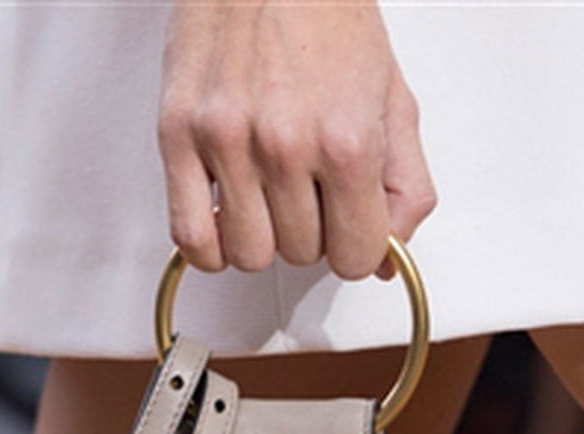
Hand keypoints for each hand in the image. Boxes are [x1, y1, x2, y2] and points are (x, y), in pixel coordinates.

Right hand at [159, 0, 436, 279]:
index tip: (348, 223)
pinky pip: (191, 238)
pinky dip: (210, 246)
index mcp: (345, 139)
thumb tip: (388, 258)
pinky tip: (226, 218)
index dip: (355, 244)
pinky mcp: (179, 136)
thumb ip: (405, 184)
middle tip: (307, 187)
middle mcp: (285, 144)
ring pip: (249, 255)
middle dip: (309, 230)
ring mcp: (228, 142)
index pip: (356, 257)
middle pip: (301, 256)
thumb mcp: (392, 96)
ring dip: (262, 236)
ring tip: (267, 193)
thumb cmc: (327, 13)